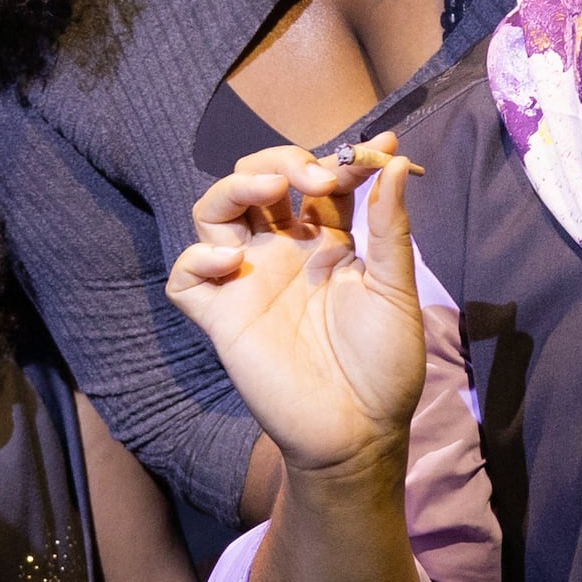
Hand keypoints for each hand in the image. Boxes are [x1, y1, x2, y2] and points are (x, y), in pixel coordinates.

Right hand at [165, 149, 428, 481]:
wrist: (361, 430)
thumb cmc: (384, 365)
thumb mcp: (395, 288)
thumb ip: (389, 227)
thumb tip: (392, 160)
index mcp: (325, 243)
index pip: (317, 182)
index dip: (339, 159)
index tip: (373, 150)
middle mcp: (281, 253)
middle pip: (256, 180)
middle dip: (282, 160)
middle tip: (317, 178)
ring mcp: (247, 281)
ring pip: (213, 211)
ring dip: (234, 186)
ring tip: (269, 187)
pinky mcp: (221, 317)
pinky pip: (186, 277)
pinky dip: (197, 259)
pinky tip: (233, 260)